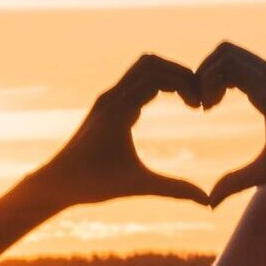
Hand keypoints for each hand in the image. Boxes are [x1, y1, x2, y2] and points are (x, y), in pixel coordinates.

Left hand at [24, 56, 210, 209]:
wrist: (56, 182)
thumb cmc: (93, 184)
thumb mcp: (139, 186)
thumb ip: (175, 190)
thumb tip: (209, 203)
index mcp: (119, 110)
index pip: (157, 76)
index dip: (185, 85)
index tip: (201, 107)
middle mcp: (112, 97)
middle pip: (151, 63)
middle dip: (179, 74)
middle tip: (198, 99)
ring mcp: (108, 99)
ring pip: (142, 68)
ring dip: (168, 76)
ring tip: (189, 100)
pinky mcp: (107, 106)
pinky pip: (135, 81)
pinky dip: (157, 84)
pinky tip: (171, 103)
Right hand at [197, 43, 265, 205]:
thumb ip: (238, 183)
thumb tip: (209, 204)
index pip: (227, 64)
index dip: (205, 82)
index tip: (204, 110)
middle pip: (227, 51)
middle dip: (205, 72)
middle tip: (203, 105)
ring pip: (239, 54)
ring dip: (218, 73)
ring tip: (213, 105)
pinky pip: (252, 63)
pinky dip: (233, 74)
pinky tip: (233, 102)